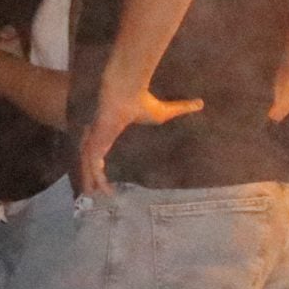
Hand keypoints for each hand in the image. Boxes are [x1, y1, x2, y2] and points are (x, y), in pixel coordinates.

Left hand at [77, 69, 204, 194]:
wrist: (125, 92)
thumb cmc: (143, 100)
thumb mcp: (166, 111)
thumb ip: (181, 109)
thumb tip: (201, 103)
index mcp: (108, 128)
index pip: (100, 146)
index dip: (100, 159)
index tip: (104, 169)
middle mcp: (97, 134)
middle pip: (89, 157)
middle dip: (89, 173)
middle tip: (92, 190)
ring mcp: (94, 138)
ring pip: (88, 164)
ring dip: (90, 180)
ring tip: (93, 196)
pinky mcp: (96, 143)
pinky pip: (93, 165)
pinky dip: (97, 179)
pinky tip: (104, 192)